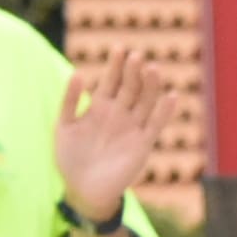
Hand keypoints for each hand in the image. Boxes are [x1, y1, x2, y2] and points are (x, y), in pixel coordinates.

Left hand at [53, 46, 170, 224]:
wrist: (84, 188)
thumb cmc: (70, 157)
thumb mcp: (64, 126)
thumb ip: (70, 101)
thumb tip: (79, 73)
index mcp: (100, 107)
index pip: (110, 80)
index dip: (115, 65)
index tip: (120, 48)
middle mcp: (119, 114)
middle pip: (130, 88)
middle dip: (133, 72)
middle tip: (137, 56)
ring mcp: (132, 128)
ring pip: (144, 102)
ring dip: (150, 87)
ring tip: (153, 69)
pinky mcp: (142, 145)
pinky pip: (155, 125)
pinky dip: (164, 112)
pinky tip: (172, 96)